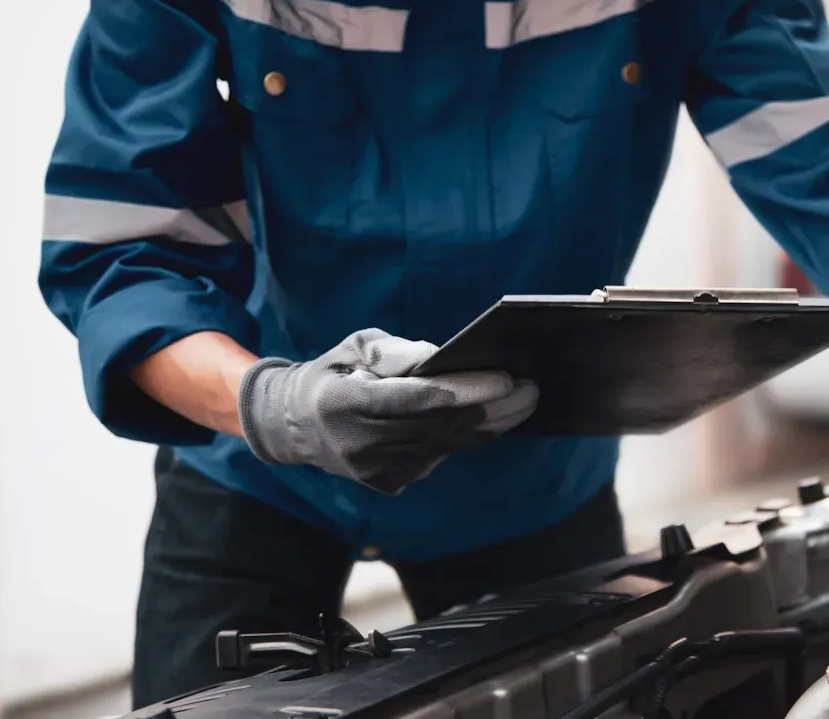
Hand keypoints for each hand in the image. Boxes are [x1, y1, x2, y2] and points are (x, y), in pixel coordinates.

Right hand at [237, 328, 536, 494]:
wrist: (295, 426)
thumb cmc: (335, 373)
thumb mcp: (356, 347)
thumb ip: (397, 353)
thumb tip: (441, 358)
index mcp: (345, 404)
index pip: (417, 400)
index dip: (465, 390)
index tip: (505, 378)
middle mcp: (360, 444)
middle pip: (441, 426)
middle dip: (493, 407)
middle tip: (532, 389)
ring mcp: (374, 470)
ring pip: (446, 445)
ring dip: (490, 425)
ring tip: (525, 402)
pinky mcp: (388, 483)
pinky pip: (437, 458)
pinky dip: (465, 438)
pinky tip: (494, 421)